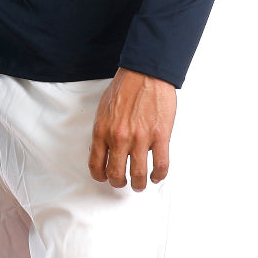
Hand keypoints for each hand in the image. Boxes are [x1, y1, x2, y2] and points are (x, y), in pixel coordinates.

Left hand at [89, 68, 176, 190]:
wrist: (145, 73)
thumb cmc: (125, 88)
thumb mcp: (103, 110)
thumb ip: (103, 131)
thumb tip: (103, 150)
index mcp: (102, 131)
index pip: (96, 164)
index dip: (100, 176)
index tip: (105, 178)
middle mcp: (119, 138)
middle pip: (116, 174)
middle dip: (119, 183)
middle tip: (124, 183)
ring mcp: (140, 138)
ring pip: (138, 175)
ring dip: (139, 184)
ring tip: (140, 184)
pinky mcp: (160, 137)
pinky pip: (160, 166)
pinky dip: (158, 176)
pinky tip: (156, 176)